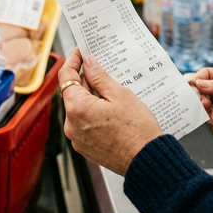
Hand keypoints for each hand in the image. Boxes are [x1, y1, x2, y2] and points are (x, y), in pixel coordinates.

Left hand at [59, 48, 162, 175]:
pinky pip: (85, 123)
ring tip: (110, 89)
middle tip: (100, 68)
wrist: (147, 161)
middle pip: (72, 93)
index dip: (72, 60)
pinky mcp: (86, 148)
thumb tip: (88, 63)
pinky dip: (93, 112)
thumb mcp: (120, 94)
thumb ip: (99, 77)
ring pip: (79, 108)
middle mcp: (72, 125)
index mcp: (77, 108)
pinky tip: (110, 108)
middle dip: (85, 79)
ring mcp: (78, 139)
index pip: (66, 76)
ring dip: (90, 96)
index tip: (80, 51)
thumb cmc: (137, 130)